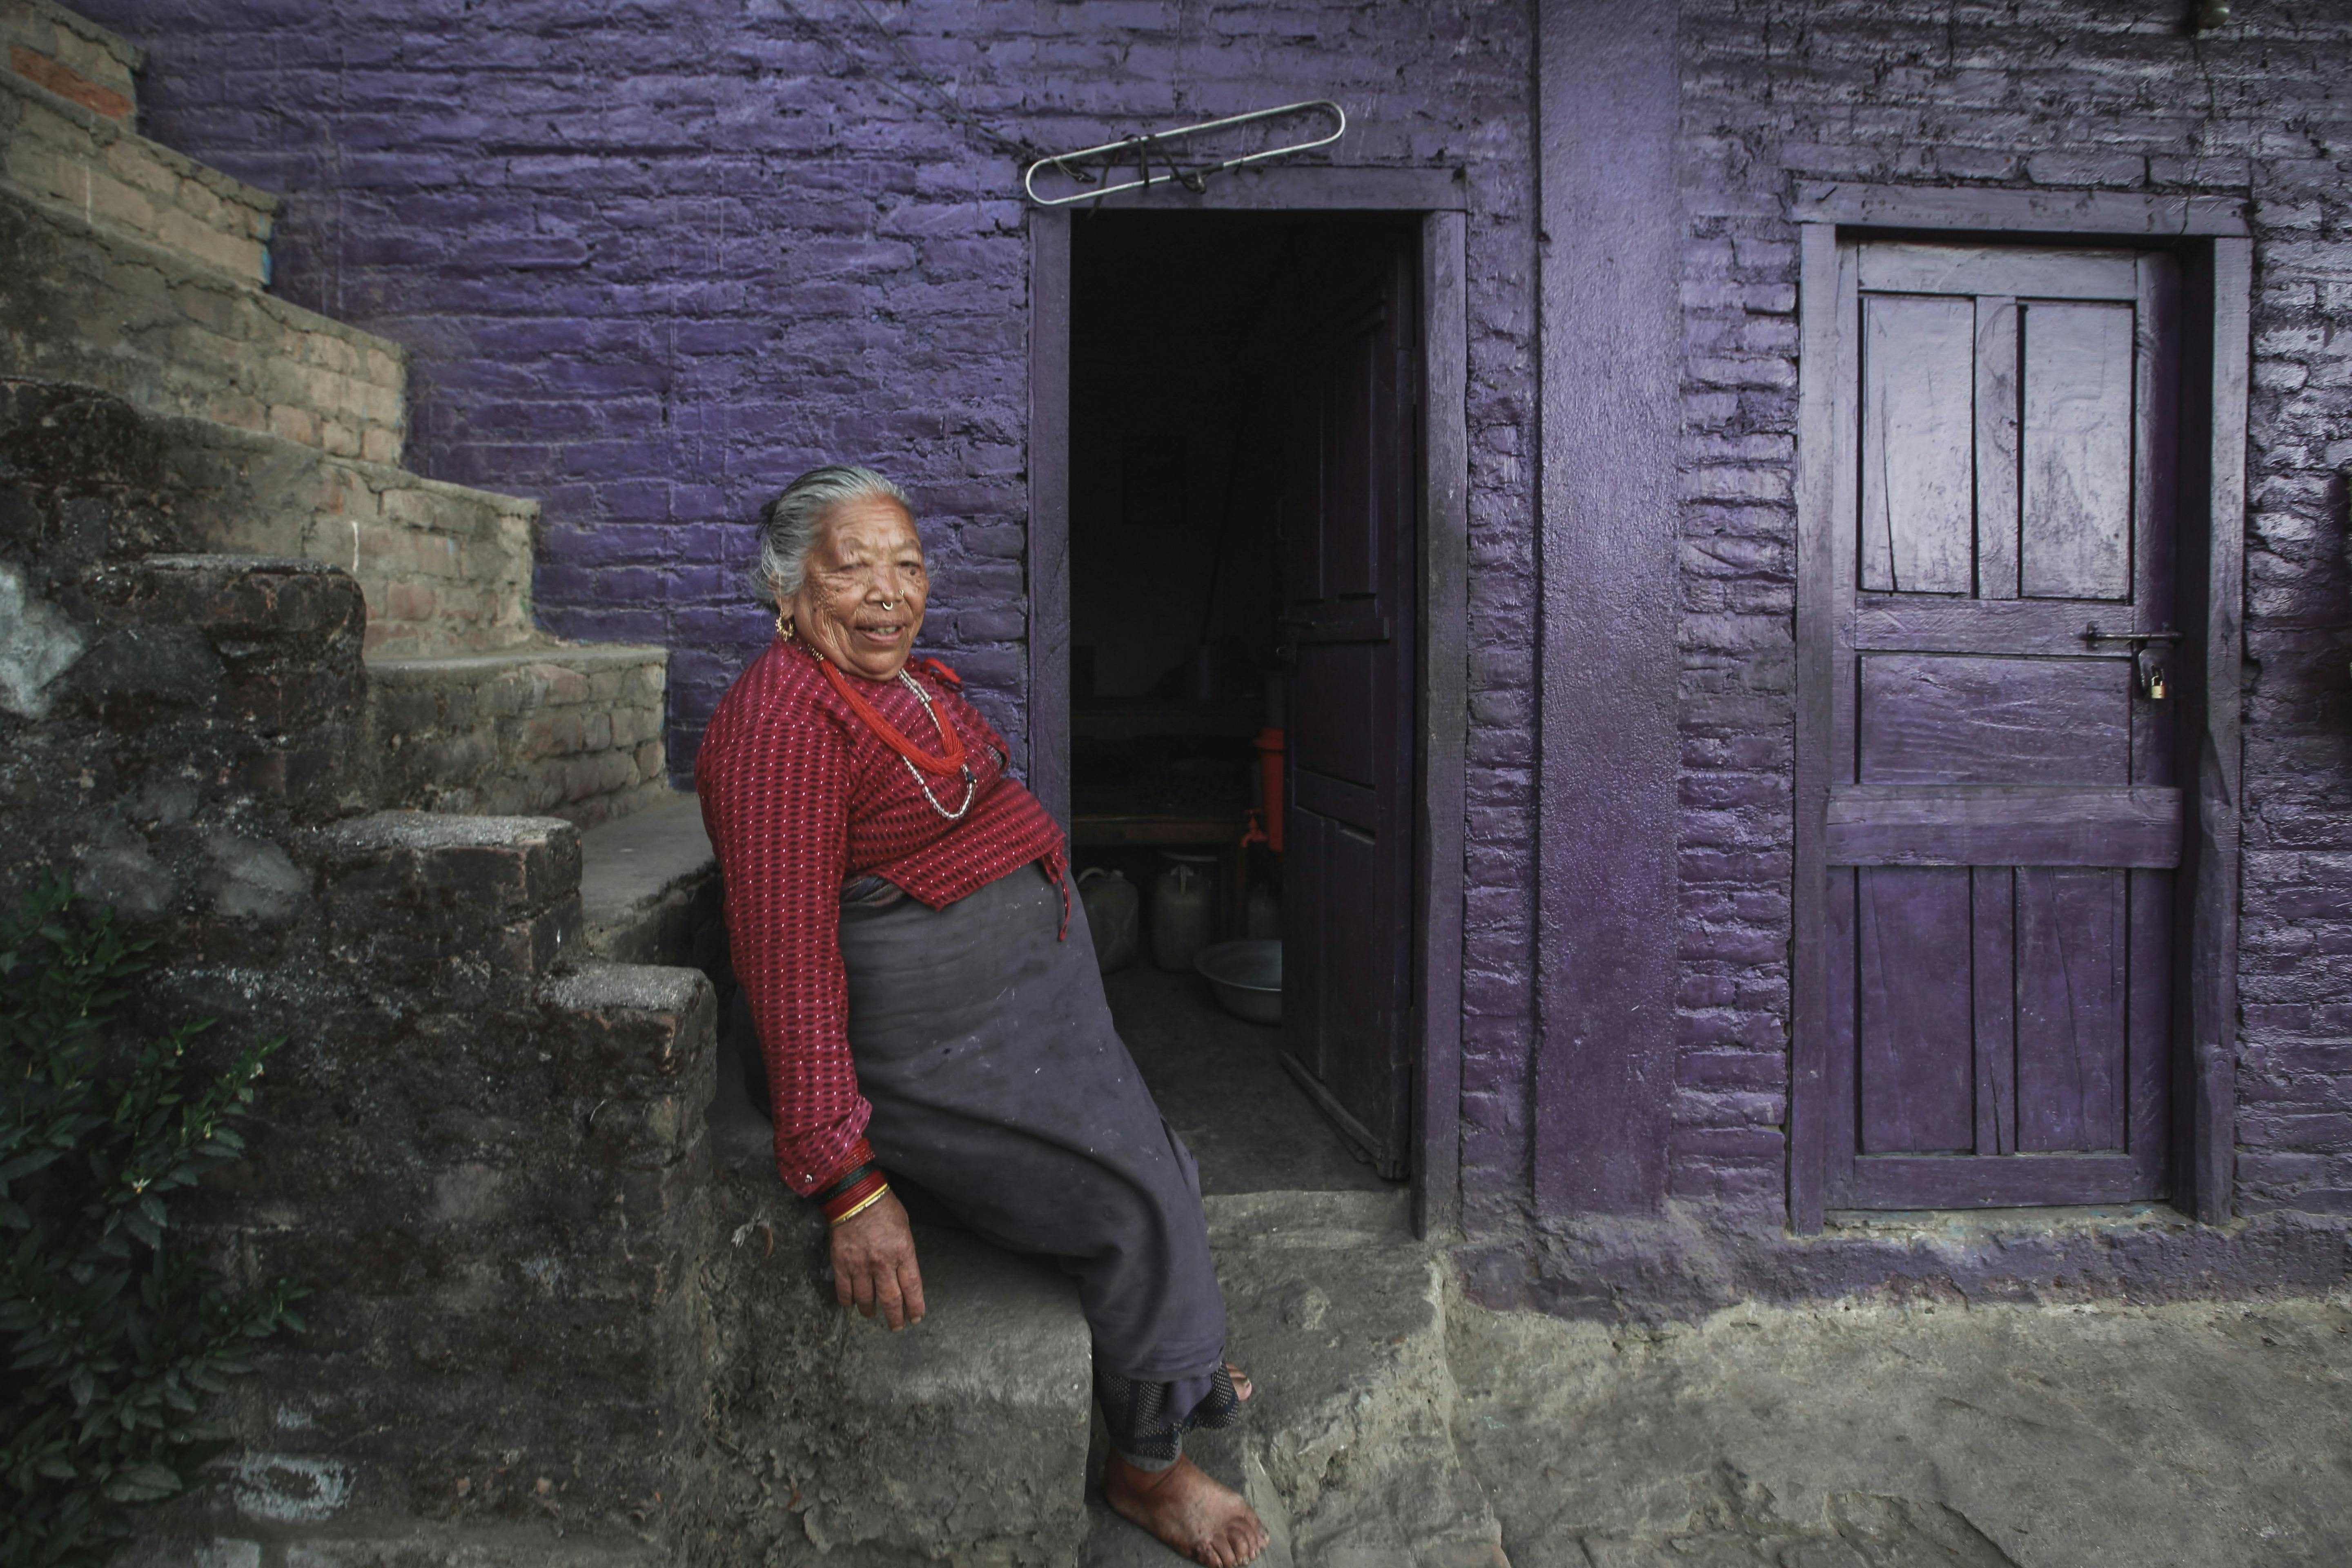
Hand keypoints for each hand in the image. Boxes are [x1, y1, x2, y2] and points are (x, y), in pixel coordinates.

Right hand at [829, 1189, 924, 1328]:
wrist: (854, 1195)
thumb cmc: (884, 1208)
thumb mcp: (904, 1228)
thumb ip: (904, 1253)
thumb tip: (903, 1273)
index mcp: (902, 1252)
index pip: (912, 1287)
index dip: (915, 1306)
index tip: (916, 1318)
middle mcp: (882, 1263)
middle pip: (891, 1299)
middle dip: (895, 1317)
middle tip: (896, 1326)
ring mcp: (860, 1265)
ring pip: (866, 1299)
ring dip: (870, 1311)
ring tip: (872, 1315)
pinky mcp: (841, 1264)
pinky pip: (844, 1290)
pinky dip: (848, 1301)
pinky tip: (851, 1304)